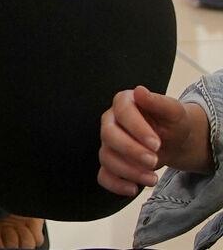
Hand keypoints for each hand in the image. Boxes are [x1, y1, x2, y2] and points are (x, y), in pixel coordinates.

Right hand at [98, 85, 213, 194]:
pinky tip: (134, 189)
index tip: (157, 144)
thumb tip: (140, 91)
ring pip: (106, 157)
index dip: (137, 129)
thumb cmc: (174, 123)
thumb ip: (159, 101)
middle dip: (131, 151)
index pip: (122, 112)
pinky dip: (115, 184)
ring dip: (128, 171)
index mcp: (124, 103)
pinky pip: (103, 175)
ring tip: (152, 178)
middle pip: (108, 136)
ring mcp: (108, 143)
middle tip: (154, 160)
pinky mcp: (110, 162)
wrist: (176, 141)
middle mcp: (111, 121)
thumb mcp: (174, 111)